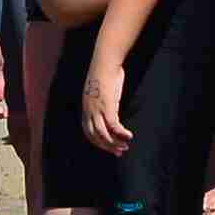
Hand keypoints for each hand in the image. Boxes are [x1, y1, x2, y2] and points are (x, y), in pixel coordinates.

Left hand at [77, 22, 141, 150]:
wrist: (105, 62)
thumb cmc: (103, 75)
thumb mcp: (98, 92)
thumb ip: (100, 103)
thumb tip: (107, 110)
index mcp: (85, 109)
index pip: (88, 133)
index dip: (98, 143)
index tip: (109, 148)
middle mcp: (89, 111)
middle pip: (95, 136)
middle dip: (107, 146)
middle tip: (120, 151)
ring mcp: (97, 109)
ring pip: (103, 134)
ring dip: (114, 143)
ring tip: (125, 146)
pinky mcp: (107, 105)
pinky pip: (113, 125)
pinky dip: (121, 133)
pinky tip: (129, 135)